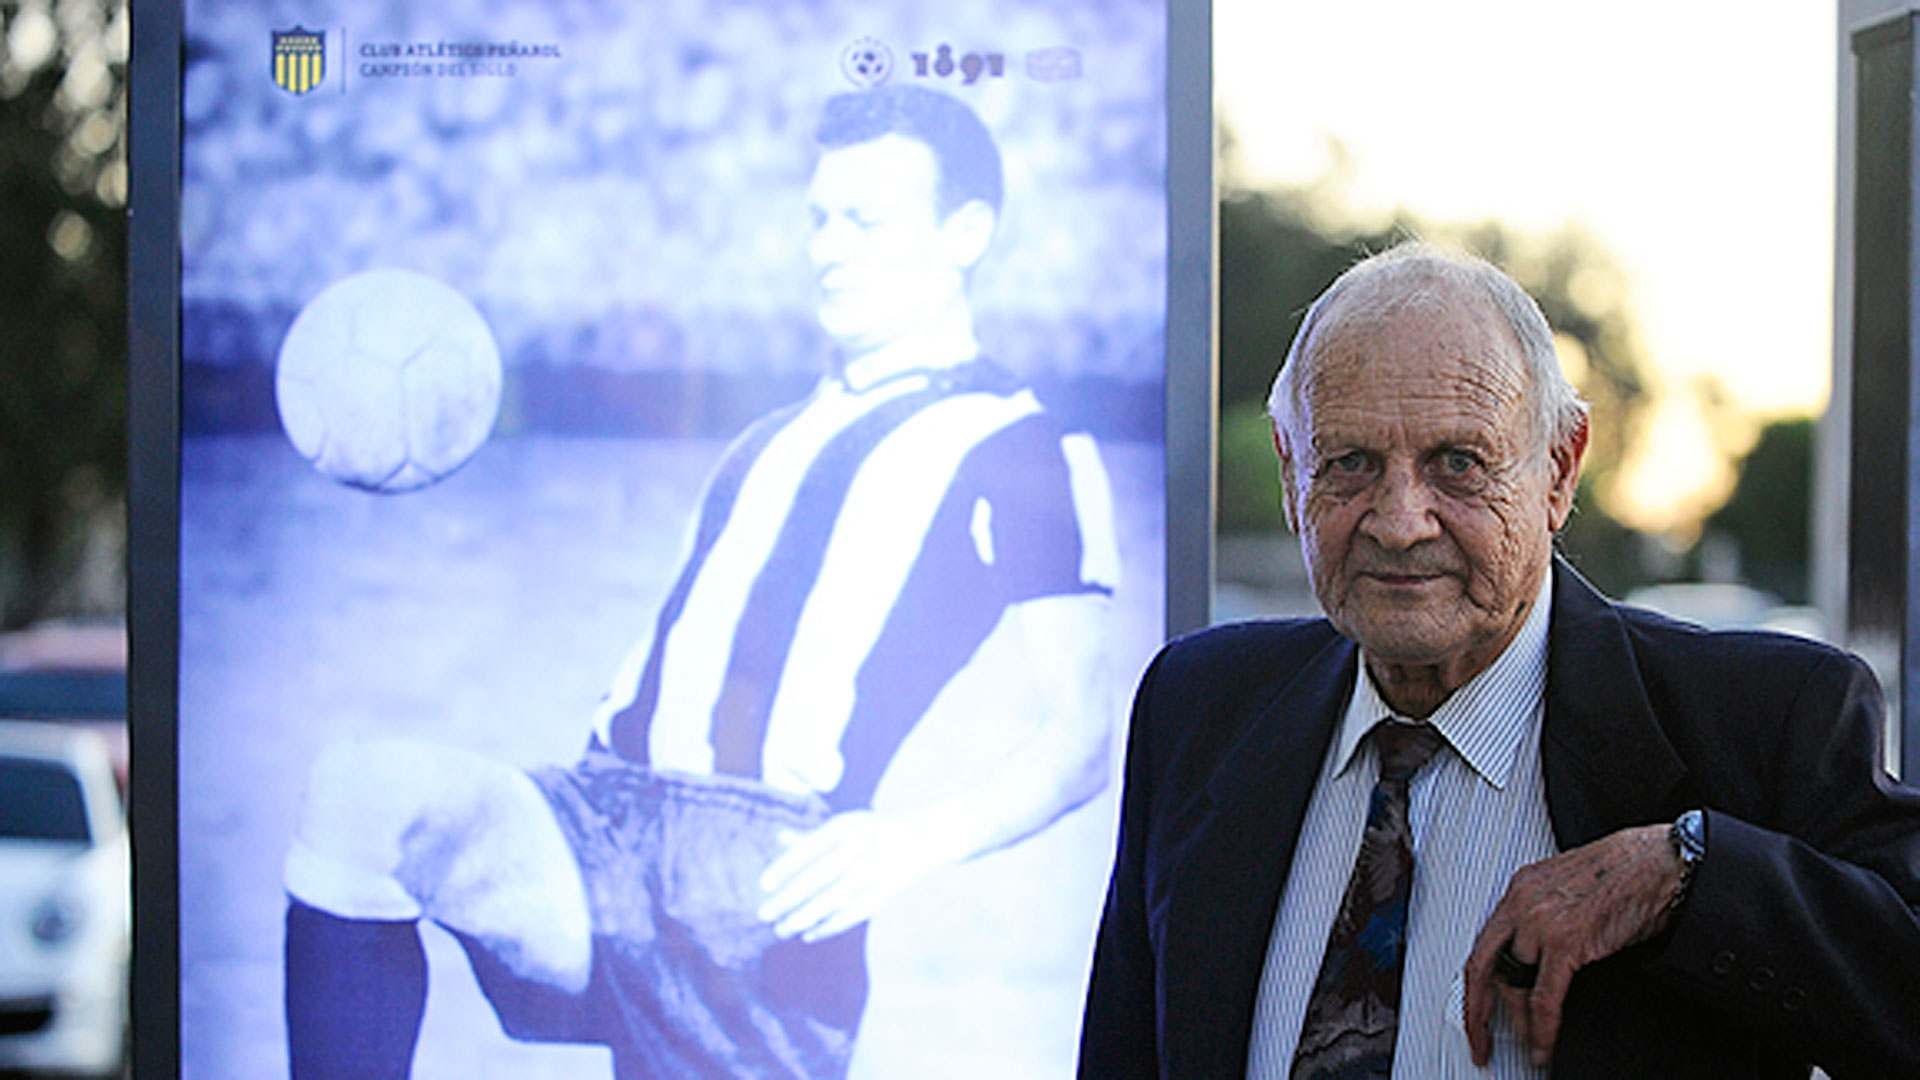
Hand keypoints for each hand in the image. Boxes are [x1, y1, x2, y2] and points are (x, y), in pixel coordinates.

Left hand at [756, 810, 949, 943]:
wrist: (923, 839)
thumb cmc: (874, 831)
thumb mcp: (847, 825)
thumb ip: (813, 836)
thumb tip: (779, 837)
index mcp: (848, 828)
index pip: (810, 850)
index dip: (785, 868)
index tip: (764, 885)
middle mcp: (860, 849)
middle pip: (818, 877)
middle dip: (788, 898)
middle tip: (763, 914)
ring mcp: (874, 872)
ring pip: (834, 900)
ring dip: (804, 918)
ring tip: (780, 930)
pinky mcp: (883, 894)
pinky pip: (852, 915)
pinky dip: (828, 927)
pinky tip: (808, 935)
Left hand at [1463, 823, 1683, 1066]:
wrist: (1660, 862)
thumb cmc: (1627, 872)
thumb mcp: (1570, 888)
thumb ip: (1547, 917)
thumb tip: (1541, 957)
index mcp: (1521, 888)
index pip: (1485, 942)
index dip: (1479, 980)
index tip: (1478, 1004)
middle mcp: (1522, 902)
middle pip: (1483, 964)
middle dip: (1477, 1007)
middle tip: (1480, 1037)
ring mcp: (1541, 921)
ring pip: (1513, 983)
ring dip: (1518, 1022)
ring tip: (1527, 1044)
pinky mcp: (1566, 941)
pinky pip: (1544, 996)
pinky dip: (1542, 1026)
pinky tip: (1543, 1042)